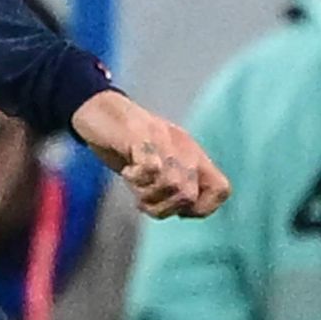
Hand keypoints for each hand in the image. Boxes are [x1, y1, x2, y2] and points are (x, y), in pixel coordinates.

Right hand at [72, 88, 228, 220]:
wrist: (99, 108)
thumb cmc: (127, 142)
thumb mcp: (159, 164)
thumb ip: (174, 183)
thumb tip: (184, 210)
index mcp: (194, 156)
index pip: (220, 190)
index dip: (202, 209)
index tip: (177, 210)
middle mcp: (185, 148)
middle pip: (188, 195)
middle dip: (163, 207)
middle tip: (143, 199)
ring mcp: (164, 141)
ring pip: (171, 185)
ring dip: (146, 194)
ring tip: (133, 184)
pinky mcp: (141, 136)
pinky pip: (151, 167)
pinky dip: (136, 177)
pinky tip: (127, 171)